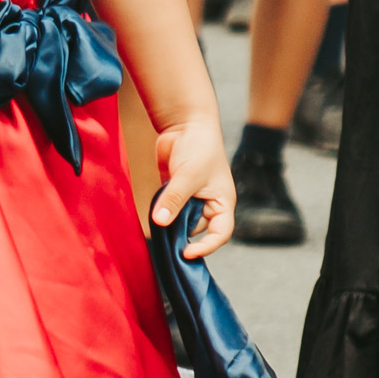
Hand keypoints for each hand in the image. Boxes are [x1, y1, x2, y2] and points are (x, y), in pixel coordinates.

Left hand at [151, 114, 235, 258]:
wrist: (186, 124)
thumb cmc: (198, 147)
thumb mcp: (188, 175)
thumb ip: (174, 199)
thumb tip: (159, 222)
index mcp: (222, 202)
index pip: (220, 233)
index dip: (207, 247)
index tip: (187, 253)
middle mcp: (209, 204)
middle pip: (197, 230)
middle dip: (183, 233)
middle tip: (166, 232)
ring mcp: (192, 199)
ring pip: (181, 221)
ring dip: (171, 222)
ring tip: (160, 218)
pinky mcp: (176, 193)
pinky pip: (169, 210)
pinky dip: (162, 212)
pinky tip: (155, 208)